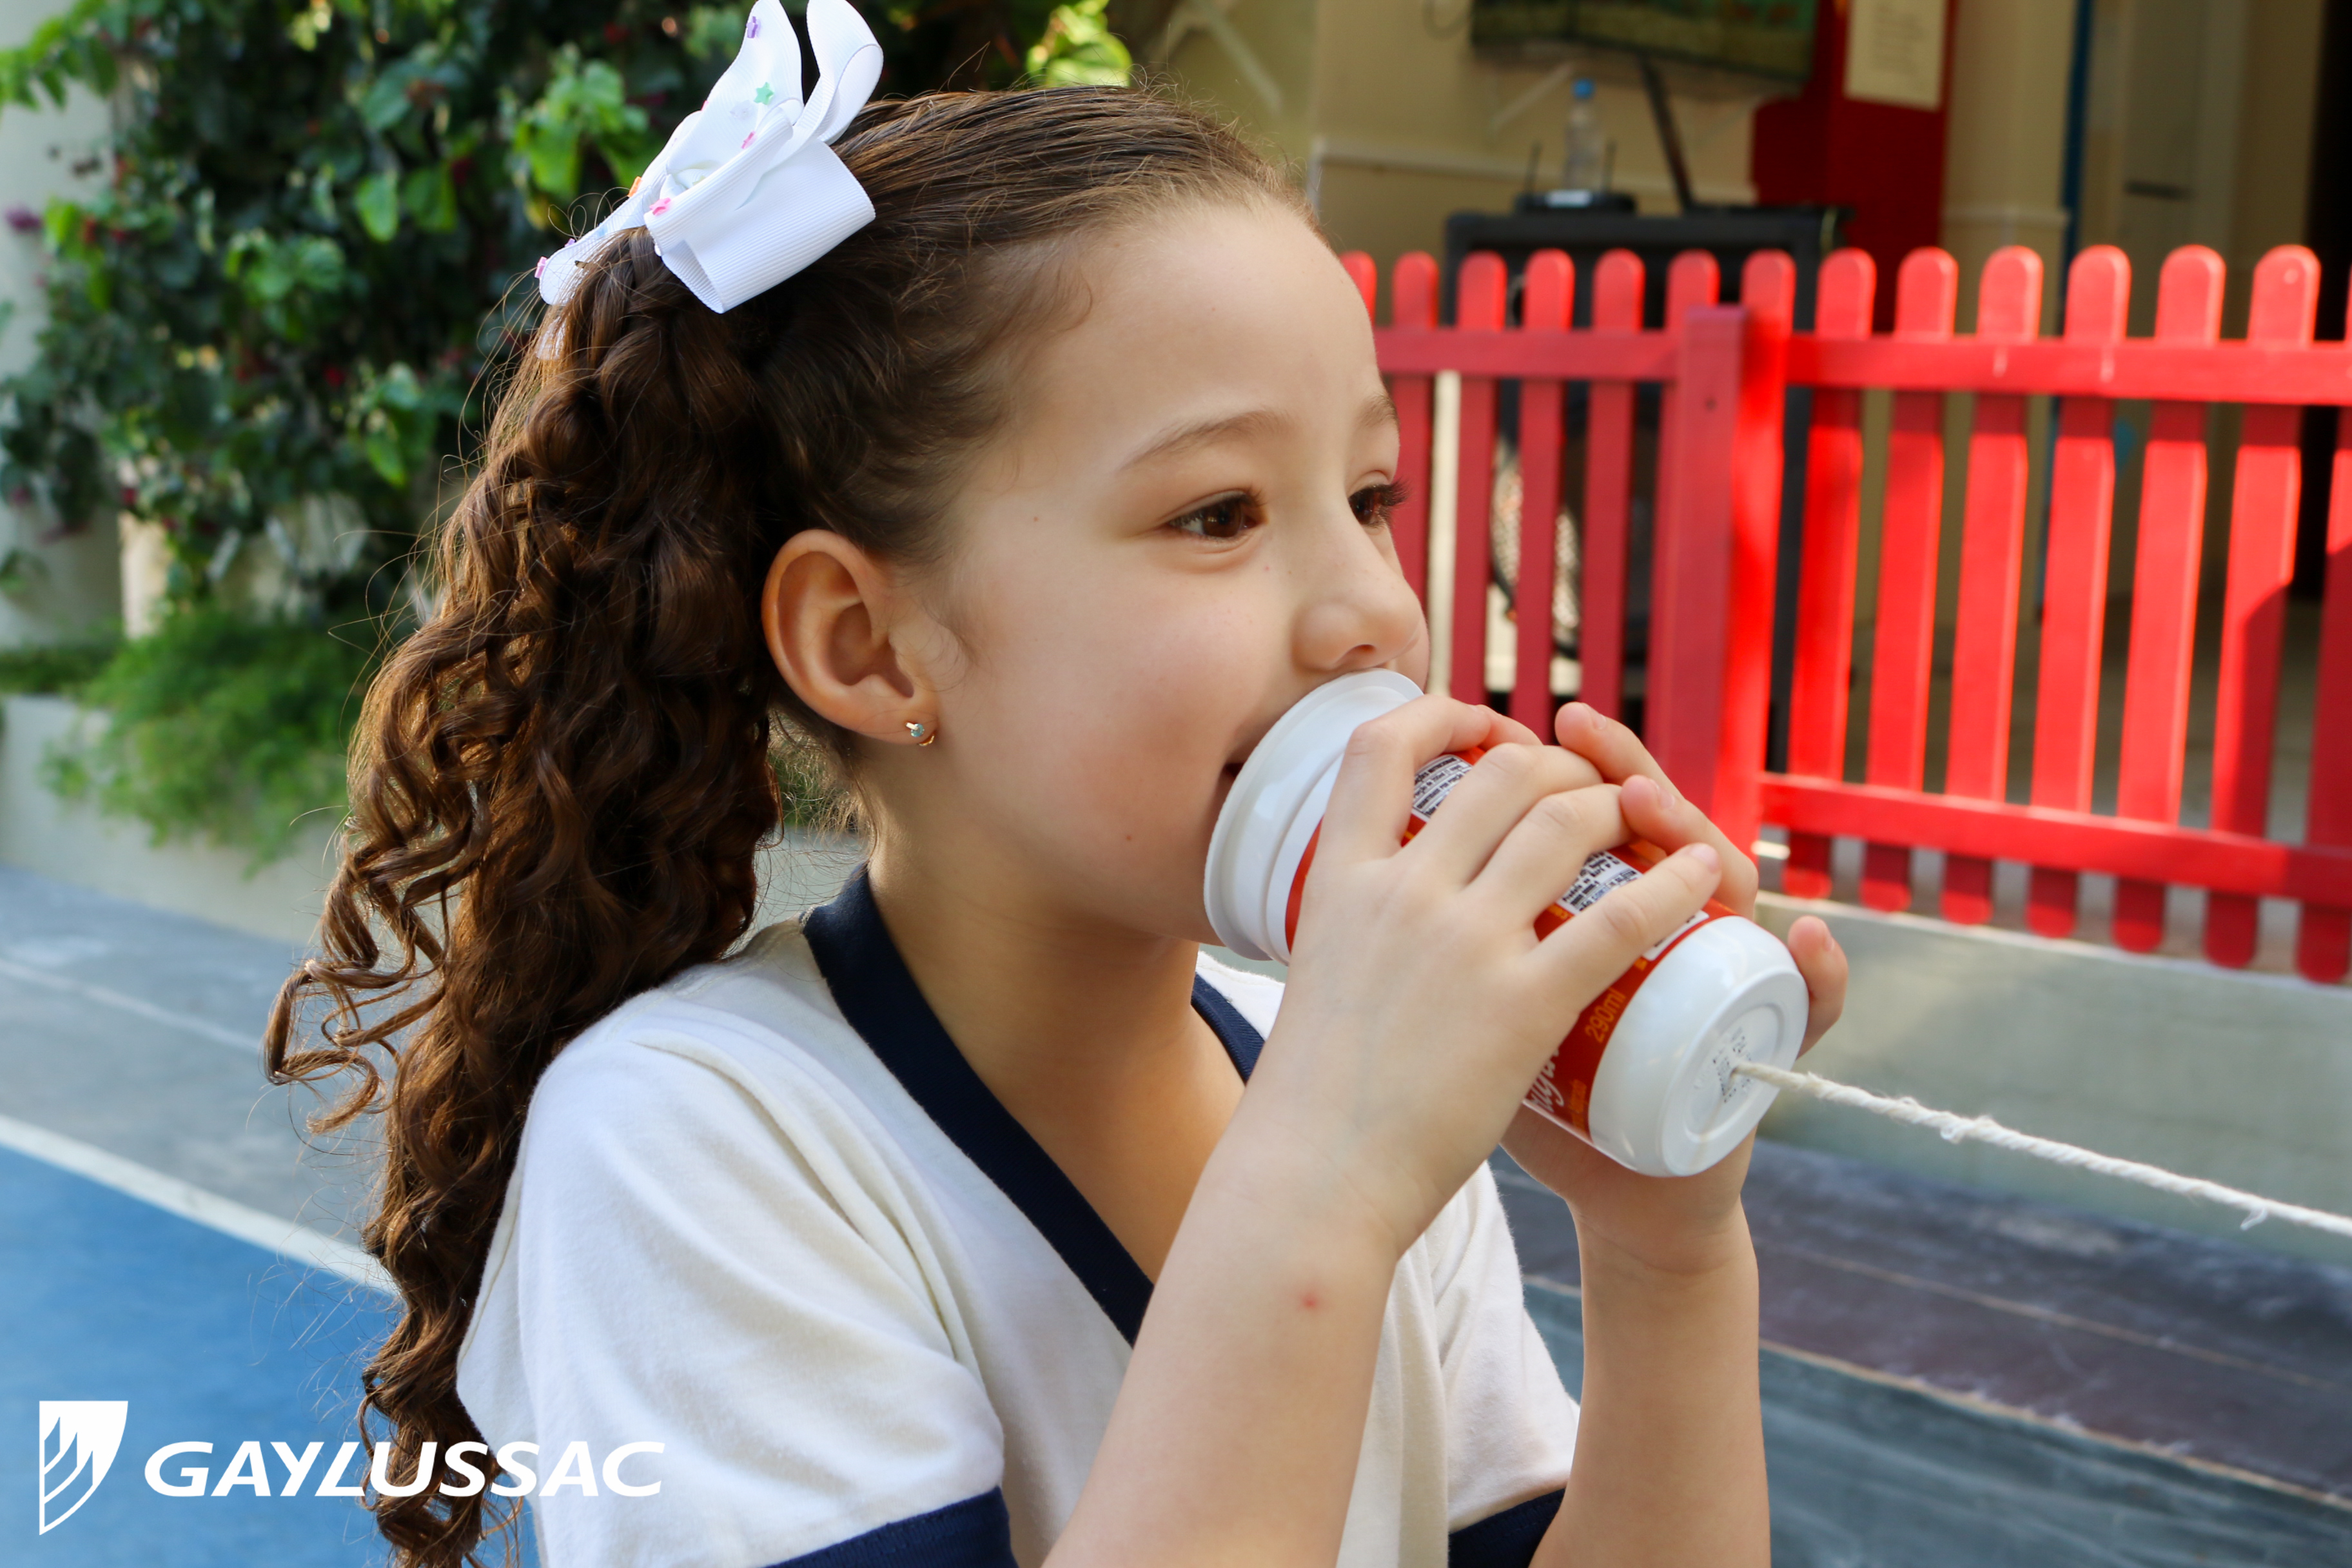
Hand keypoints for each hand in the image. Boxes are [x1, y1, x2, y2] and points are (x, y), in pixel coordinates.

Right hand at [1250, 694, 1725, 1259]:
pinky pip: (1619, 919)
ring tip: (1649, 820)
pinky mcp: (1521, 1005)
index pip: (1379, 748)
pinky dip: (1674, 881)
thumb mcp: (1313, 973)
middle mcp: (1401, 892)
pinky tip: (1701, 870)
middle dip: (1559, 762)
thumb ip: (1351, 928)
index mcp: (1340, 880)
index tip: (1485, 727)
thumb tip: (1367, 900)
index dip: (1443, 714)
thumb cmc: (1312, 1097)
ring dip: (1622, 804)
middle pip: (1499, 773)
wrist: (1314, 1180)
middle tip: (1587, 788)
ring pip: (1564, 823)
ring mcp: (1462, 945)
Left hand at [1496, 704, 1850, 1274]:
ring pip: (1735, 886)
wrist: (1621, 1188)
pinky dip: (1823, 975)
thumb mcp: (1488, 1016)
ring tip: (1687, 836)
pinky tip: (1811, 946)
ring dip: (1709, 845)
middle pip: (1660, 822)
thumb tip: (1380, 876)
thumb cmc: (1546, 1101)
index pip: (1591, 810)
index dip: (1570, 761)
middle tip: (1590, 738)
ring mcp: (1724, 977)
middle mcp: (1673, 923)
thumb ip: (1454, 951)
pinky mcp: (1759, 1046)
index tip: (1532, 720)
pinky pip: (1809, 1008)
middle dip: (1625, 772)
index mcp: (1601, 906)